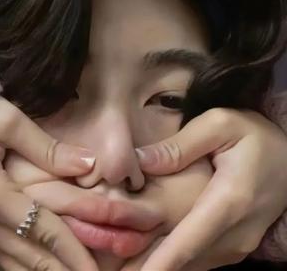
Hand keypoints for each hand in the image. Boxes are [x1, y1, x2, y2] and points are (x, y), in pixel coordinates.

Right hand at [0, 97, 96, 270]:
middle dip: (67, 268)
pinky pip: (5, 259)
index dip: (72, 248)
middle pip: (31, 253)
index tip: (96, 266)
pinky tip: (51, 269)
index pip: (40, 226)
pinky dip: (30, 267)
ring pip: (17, 264)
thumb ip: (45, 145)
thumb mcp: (4, 120)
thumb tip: (88, 164)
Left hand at [133, 108, 286, 270]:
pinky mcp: (236, 244)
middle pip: (187, 259)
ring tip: (125, 268)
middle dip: (149, 268)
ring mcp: (239, 243)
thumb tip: (139, 162)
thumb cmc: (256, 137)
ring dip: (160, 266)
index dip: (159, 263)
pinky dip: (176, 262)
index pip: (188, 240)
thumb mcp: (220, 125)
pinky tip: (151, 260)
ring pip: (193, 264)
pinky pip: (201, 259)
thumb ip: (180, 146)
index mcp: (230, 200)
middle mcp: (236, 232)